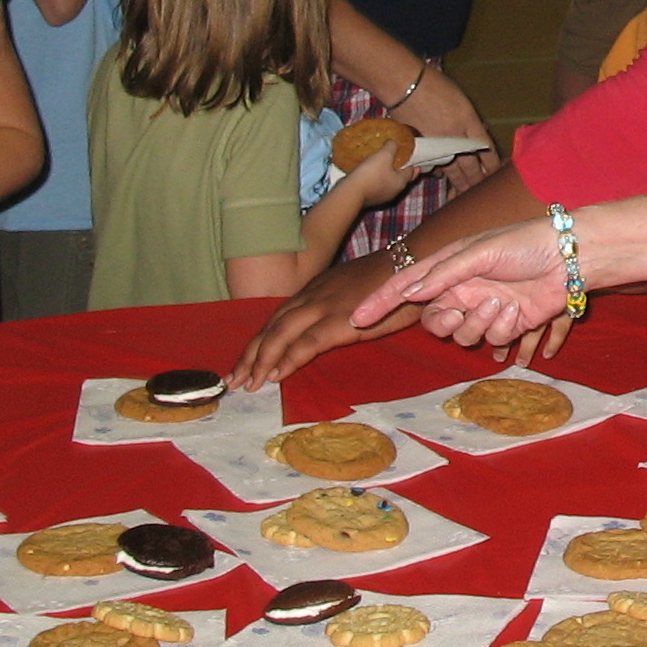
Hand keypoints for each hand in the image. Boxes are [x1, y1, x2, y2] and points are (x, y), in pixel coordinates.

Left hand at [229, 255, 395, 387]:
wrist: (413, 264)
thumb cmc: (391, 280)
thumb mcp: (355, 291)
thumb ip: (338, 307)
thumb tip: (331, 326)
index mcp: (315, 290)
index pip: (278, 317)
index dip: (260, 340)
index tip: (246, 361)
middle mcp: (312, 296)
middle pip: (271, 327)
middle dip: (249, 354)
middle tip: (233, 379)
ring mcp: (323, 307)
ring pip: (280, 335)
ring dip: (260, 360)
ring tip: (247, 382)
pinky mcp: (338, 321)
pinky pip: (305, 344)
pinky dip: (287, 360)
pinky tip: (275, 376)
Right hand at [377, 219, 572, 349]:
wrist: (568, 258)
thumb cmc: (523, 243)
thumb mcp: (478, 252)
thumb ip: (443, 274)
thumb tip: (409, 293)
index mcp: (449, 266)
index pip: (406, 287)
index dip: (380, 302)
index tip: (357, 319)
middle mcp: (462, 289)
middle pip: (431, 320)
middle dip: (441, 321)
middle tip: (457, 311)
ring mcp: (483, 308)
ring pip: (459, 334)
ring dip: (476, 324)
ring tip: (499, 302)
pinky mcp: (505, 324)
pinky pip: (488, 339)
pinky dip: (500, 328)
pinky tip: (517, 311)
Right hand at [393, 64, 495, 196]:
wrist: (405, 85)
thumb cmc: (434, 85)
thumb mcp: (461, 99)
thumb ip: (471, 118)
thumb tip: (480, 131)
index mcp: (468, 121)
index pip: (486, 149)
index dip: (492, 163)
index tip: (495, 172)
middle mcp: (455, 136)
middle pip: (471, 165)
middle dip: (478, 179)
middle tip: (482, 189)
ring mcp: (437, 145)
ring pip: (453, 170)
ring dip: (461, 182)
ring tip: (466, 191)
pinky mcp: (421, 149)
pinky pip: (434, 166)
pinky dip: (440, 172)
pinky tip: (444, 177)